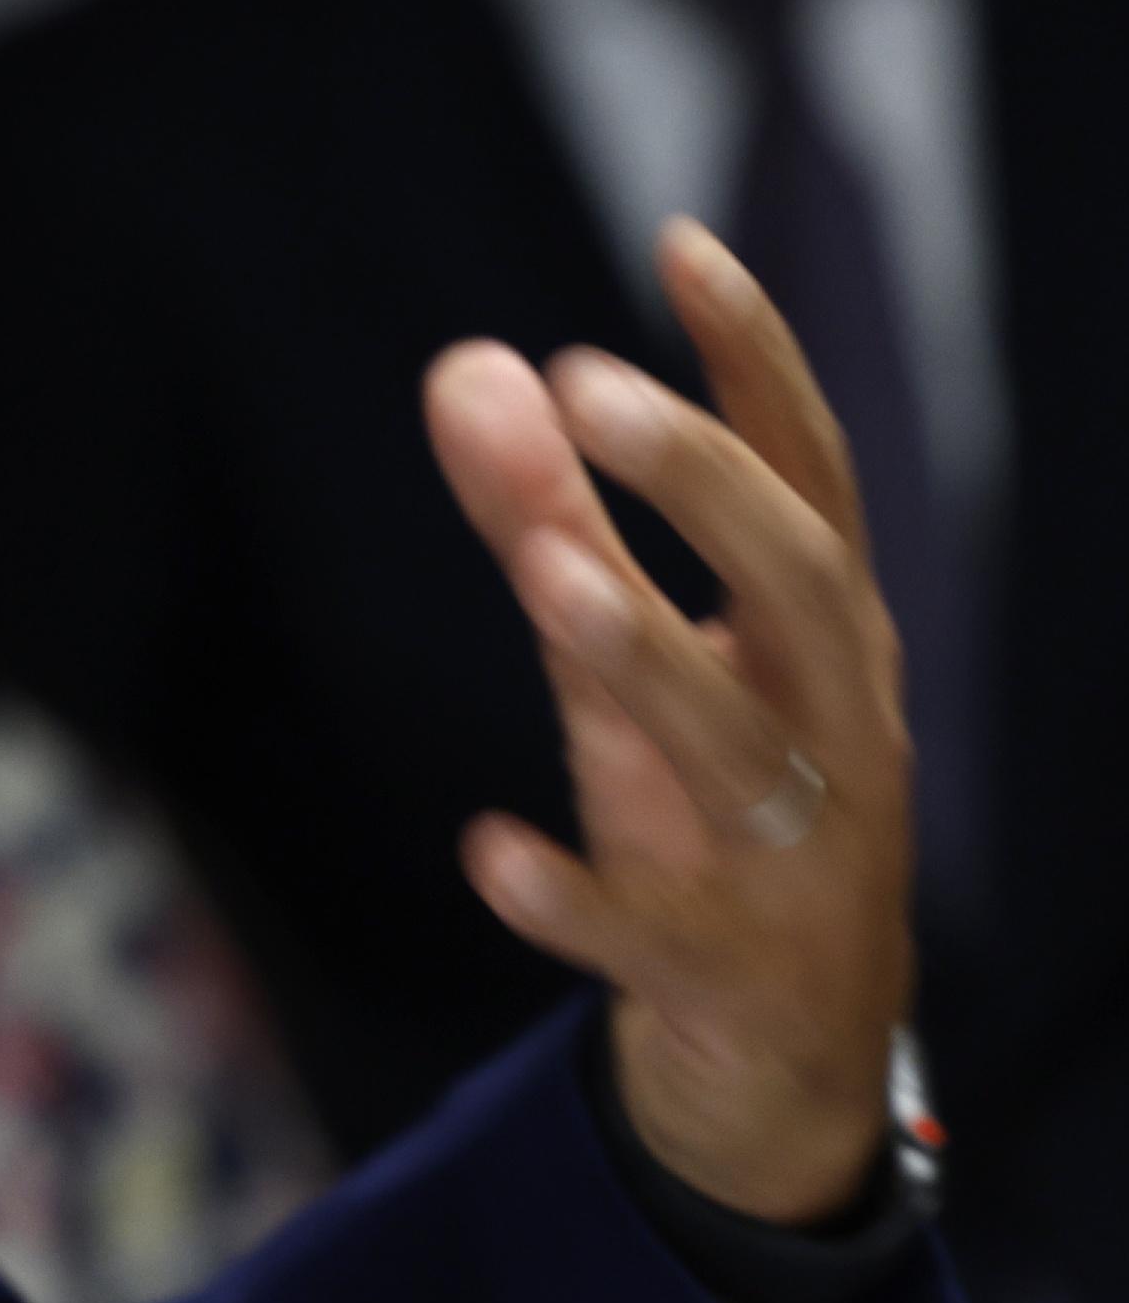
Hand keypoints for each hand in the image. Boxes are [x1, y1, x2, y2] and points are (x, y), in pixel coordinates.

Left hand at [423, 216, 915, 1223]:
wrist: (786, 1058)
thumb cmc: (708, 809)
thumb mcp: (624, 658)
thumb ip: (546, 518)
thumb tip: (466, 365)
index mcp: (825, 642)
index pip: (811, 479)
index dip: (758, 364)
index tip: (684, 243)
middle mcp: (836, 735)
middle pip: (804, 591)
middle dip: (705, 486)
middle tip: (587, 378)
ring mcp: (795, 864)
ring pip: (741, 751)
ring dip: (645, 655)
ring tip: (544, 573)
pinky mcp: (726, 978)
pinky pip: (652, 934)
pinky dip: (573, 894)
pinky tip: (486, 848)